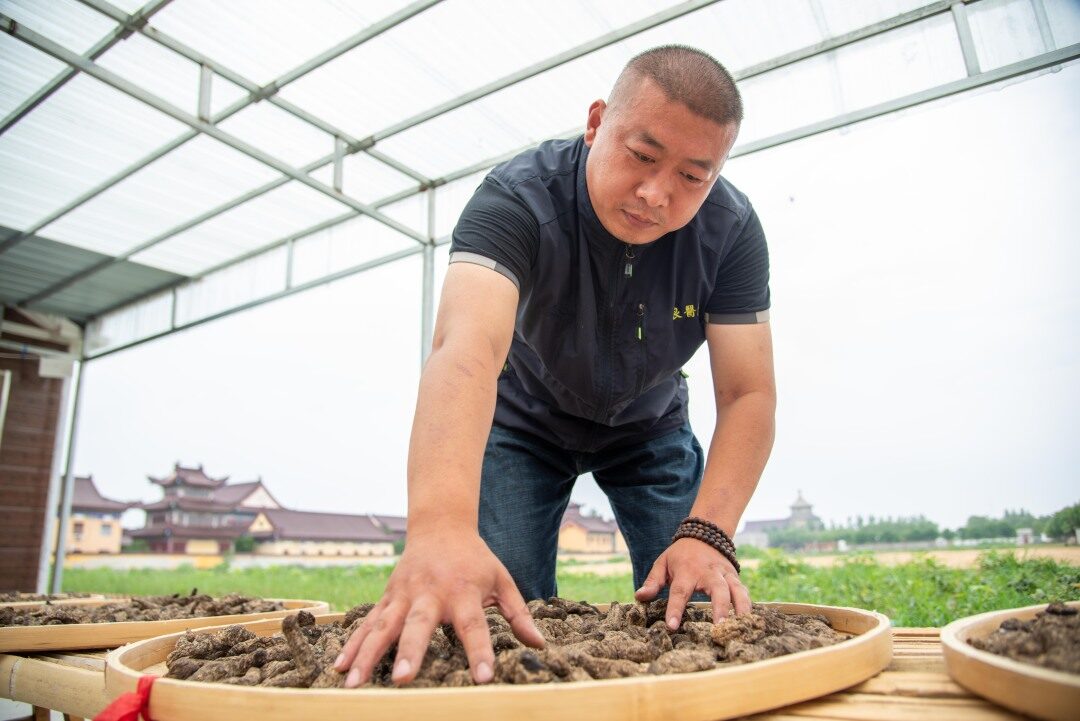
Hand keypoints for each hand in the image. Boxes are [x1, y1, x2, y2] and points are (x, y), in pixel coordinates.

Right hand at [334, 530, 543, 686]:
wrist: (440, 525)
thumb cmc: (475, 559)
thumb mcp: (502, 580)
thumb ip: (519, 614)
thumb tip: (539, 645)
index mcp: (463, 591)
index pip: (474, 625)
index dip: (480, 651)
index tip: (484, 677)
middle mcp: (430, 593)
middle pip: (419, 625)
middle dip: (410, 652)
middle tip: (404, 680)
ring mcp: (403, 595)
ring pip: (383, 626)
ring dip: (369, 654)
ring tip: (356, 683)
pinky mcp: (386, 597)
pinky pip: (367, 623)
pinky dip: (353, 645)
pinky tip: (341, 668)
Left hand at [634, 537, 750, 627]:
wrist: (704, 534)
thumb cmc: (680, 556)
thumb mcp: (662, 563)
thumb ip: (652, 581)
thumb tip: (639, 597)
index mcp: (687, 571)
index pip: (680, 592)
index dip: (675, 609)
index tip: (672, 626)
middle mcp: (708, 572)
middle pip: (717, 590)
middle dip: (719, 608)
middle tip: (719, 626)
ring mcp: (724, 575)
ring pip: (736, 590)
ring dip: (740, 608)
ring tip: (740, 626)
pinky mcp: (735, 578)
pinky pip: (744, 592)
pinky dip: (748, 606)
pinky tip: (749, 622)